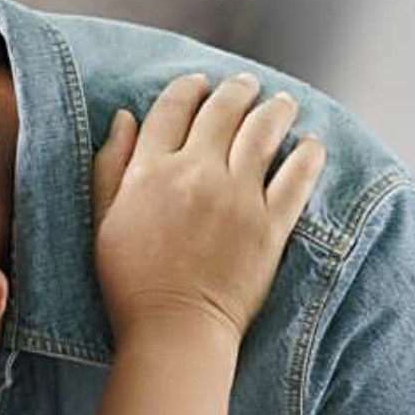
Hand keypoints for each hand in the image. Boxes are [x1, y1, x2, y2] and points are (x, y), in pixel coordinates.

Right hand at [92, 72, 324, 338]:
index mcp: (150, 172)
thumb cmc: (130, 284)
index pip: (172, 109)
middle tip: (246, 86)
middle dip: (237, 91)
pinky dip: (308, 154)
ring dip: (275, 110)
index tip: (199, 84)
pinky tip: (311, 145)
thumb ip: (110, 166)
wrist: (173, 330)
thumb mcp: (102, 220)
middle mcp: (196, 173)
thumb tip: (123, 117)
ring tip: (282, 104)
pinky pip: (298, 176)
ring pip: (264, 132)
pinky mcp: (271, 224)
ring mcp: (237, 197)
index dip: (188, 89)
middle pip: (222, 111)